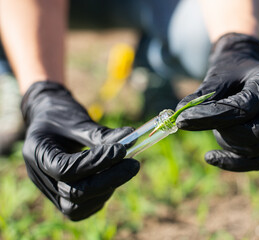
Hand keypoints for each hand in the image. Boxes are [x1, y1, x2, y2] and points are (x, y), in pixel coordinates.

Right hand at [21, 81, 139, 220]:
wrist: (47, 118)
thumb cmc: (61, 114)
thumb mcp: (78, 119)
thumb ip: (102, 135)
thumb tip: (132, 138)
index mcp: (37, 152)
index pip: (65, 169)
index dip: (96, 162)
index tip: (122, 150)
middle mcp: (39, 176)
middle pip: (72, 192)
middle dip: (107, 180)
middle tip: (134, 164)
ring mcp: (49, 190)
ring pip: (75, 207)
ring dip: (105, 190)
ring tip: (124, 169)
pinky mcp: (61, 197)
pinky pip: (80, 209)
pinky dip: (100, 198)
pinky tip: (115, 178)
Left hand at [176, 33, 258, 171]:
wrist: (247, 71)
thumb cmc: (231, 70)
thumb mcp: (217, 75)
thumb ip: (202, 95)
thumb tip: (179, 113)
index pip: (242, 109)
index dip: (211, 117)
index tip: (182, 119)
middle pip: (254, 134)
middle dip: (223, 131)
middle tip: (204, 119)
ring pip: (254, 150)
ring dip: (226, 143)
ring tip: (215, 125)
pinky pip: (257, 161)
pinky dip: (232, 162)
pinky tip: (209, 157)